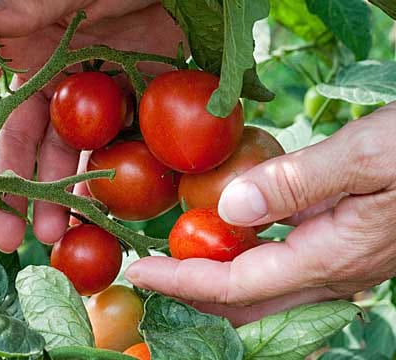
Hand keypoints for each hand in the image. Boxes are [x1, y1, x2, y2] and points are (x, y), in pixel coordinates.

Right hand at [0, 0, 182, 251]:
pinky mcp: (125, 101)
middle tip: (6, 234)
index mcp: (14, 41)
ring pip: (59, 151)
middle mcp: (41, 71)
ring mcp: (84, 90)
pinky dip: (102, 177)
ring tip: (53, 233)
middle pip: (12, 137)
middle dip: (6, 186)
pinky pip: (109, 145)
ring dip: (53, 194)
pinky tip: (97, 210)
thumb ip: (20, 5)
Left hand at [126, 103, 395, 325]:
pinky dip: (246, 267)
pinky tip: (230, 245)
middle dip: (193, 296)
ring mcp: (341, 266)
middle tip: (150, 277)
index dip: (182, 280)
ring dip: (217, 286)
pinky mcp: (345, 250)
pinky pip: (284, 274)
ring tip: (176, 265)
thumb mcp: (365, 156)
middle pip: (247, 305)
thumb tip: (228, 211)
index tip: (140, 271)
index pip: (236, 284)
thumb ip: (296, 185)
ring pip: (265, 296)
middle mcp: (333, 273)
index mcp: (330, 256)